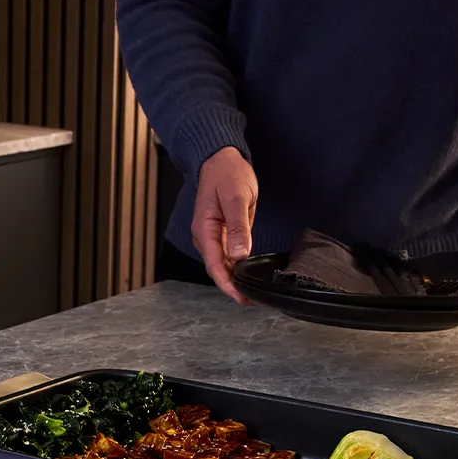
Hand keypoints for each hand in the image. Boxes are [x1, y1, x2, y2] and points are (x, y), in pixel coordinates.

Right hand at [192, 146, 258, 304]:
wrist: (220, 159)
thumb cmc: (227, 174)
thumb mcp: (237, 199)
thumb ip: (238, 228)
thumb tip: (239, 256)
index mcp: (204, 230)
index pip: (214, 265)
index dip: (228, 285)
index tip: (241, 297)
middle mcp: (205, 237)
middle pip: (217, 269)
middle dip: (233, 287)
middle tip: (253, 300)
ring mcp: (212, 236)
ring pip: (222, 264)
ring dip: (235, 279)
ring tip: (252, 291)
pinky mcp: (220, 233)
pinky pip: (226, 255)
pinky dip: (236, 267)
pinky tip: (247, 273)